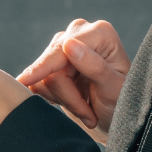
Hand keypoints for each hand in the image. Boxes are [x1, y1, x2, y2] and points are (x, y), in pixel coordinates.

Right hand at [16, 20, 129, 140]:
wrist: (120, 118)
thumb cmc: (126, 103)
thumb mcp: (114, 88)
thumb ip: (94, 66)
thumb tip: (69, 44)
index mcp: (99, 33)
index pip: (62, 49)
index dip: (45, 68)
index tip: (25, 81)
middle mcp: (81, 34)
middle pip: (51, 64)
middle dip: (67, 94)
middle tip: (88, 116)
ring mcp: (65, 47)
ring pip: (42, 75)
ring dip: (63, 99)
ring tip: (86, 111)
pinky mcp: (55, 63)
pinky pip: (38, 81)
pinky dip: (54, 98)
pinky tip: (74, 104)